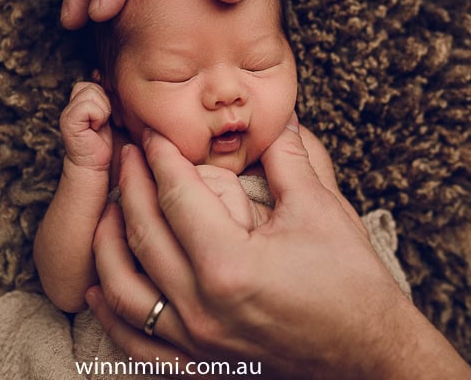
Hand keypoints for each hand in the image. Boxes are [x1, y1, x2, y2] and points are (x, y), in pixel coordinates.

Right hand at [60, 81, 112, 171]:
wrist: (93, 164)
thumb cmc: (101, 142)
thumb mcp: (107, 114)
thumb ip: (104, 97)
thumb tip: (102, 77)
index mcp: (79, 101)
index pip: (92, 83)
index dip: (104, 98)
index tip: (104, 116)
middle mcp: (70, 105)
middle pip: (92, 86)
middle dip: (104, 104)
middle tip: (102, 121)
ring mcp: (67, 112)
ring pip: (91, 93)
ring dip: (102, 110)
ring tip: (98, 124)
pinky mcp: (69, 121)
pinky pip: (88, 106)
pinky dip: (98, 116)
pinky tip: (95, 128)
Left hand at [88, 116, 470, 377]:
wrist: (371, 354)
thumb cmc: (352, 283)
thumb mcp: (322, 210)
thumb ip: (288, 158)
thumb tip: (275, 115)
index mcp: (231, 265)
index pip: (178, 197)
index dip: (162, 159)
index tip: (152, 135)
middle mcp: (204, 307)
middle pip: (145, 235)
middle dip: (130, 186)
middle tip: (128, 155)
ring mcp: (198, 341)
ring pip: (126, 290)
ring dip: (108, 245)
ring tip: (108, 209)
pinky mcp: (201, 365)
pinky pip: (139, 345)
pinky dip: (113, 315)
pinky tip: (100, 289)